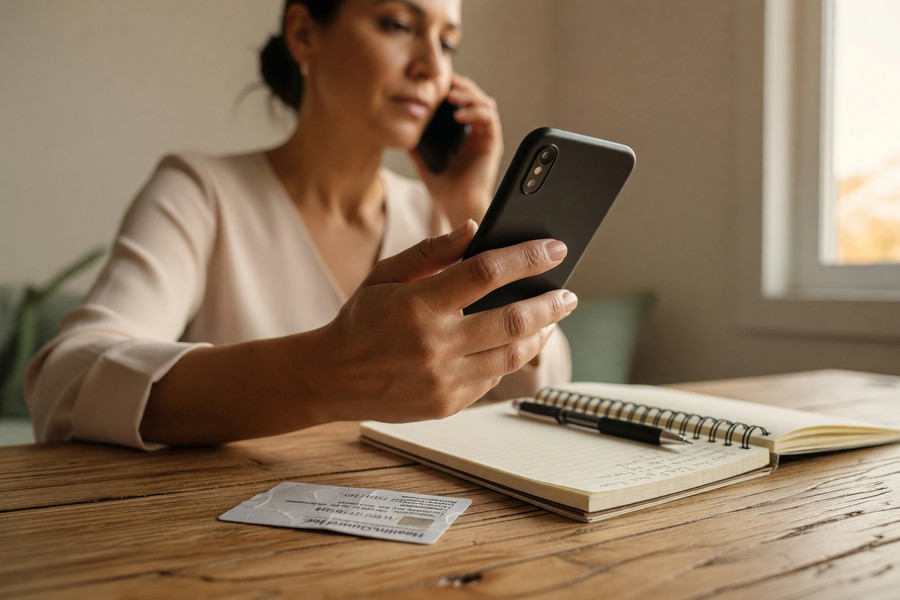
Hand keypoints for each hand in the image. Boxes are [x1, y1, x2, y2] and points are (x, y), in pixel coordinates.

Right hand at [309, 220, 575, 423]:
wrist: (331, 378)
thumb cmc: (360, 320)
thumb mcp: (385, 276)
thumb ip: (431, 252)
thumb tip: (476, 229)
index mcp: (418, 305)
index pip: (486, 273)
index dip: (526, 257)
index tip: (555, 248)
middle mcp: (434, 345)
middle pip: (511, 319)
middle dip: (550, 303)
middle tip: (568, 292)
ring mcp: (443, 379)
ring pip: (511, 354)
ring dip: (540, 334)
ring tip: (552, 318)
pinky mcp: (447, 404)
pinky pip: (493, 379)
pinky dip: (511, 358)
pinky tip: (520, 343)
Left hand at [411, 75, 502, 225]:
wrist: (456, 207)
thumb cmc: (443, 188)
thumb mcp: (424, 160)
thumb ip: (416, 143)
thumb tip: (400, 126)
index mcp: (465, 134)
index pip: (463, 101)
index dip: (453, 88)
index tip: (436, 82)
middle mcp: (478, 133)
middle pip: (476, 97)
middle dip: (462, 86)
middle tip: (444, 81)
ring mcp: (486, 137)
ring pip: (485, 103)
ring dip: (469, 95)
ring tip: (450, 95)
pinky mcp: (492, 144)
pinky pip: (489, 119)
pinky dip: (475, 112)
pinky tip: (458, 115)